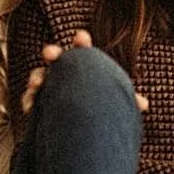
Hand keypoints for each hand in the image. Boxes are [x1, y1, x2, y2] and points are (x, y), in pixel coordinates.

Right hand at [19, 30, 146, 114]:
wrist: (85, 137)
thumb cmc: (101, 112)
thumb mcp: (116, 105)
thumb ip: (126, 101)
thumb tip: (143, 104)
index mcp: (85, 70)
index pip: (83, 51)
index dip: (81, 42)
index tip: (81, 37)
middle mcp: (66, 75)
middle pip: (58, 59)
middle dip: (53, 53)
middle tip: (51, 53)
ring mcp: (52, 88)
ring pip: (40, 76)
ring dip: (38, 76)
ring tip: (38, 82)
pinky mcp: (40, 105)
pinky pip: (31, 99)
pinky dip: (29, 100)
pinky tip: (31, 104)